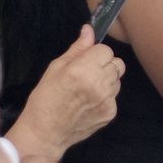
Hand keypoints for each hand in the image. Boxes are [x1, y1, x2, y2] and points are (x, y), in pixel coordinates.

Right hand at [12, 25, 123, 157]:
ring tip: (87, 89)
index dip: (95, 54)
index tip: (84, 62)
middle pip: (116, 63)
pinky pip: (114, 96)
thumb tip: (89, 30)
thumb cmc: (45, 97)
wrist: (45, 132)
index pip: (106, 50)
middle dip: (104, 65)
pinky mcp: (110, 113)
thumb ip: (78, 48)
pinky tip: (88, 103)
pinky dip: (105, 96)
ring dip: (106, 80)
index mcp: (83, 70)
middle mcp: (99, 84)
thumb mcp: (56, 68)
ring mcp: (107, 100)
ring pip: (117, 79)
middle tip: (86, 74)